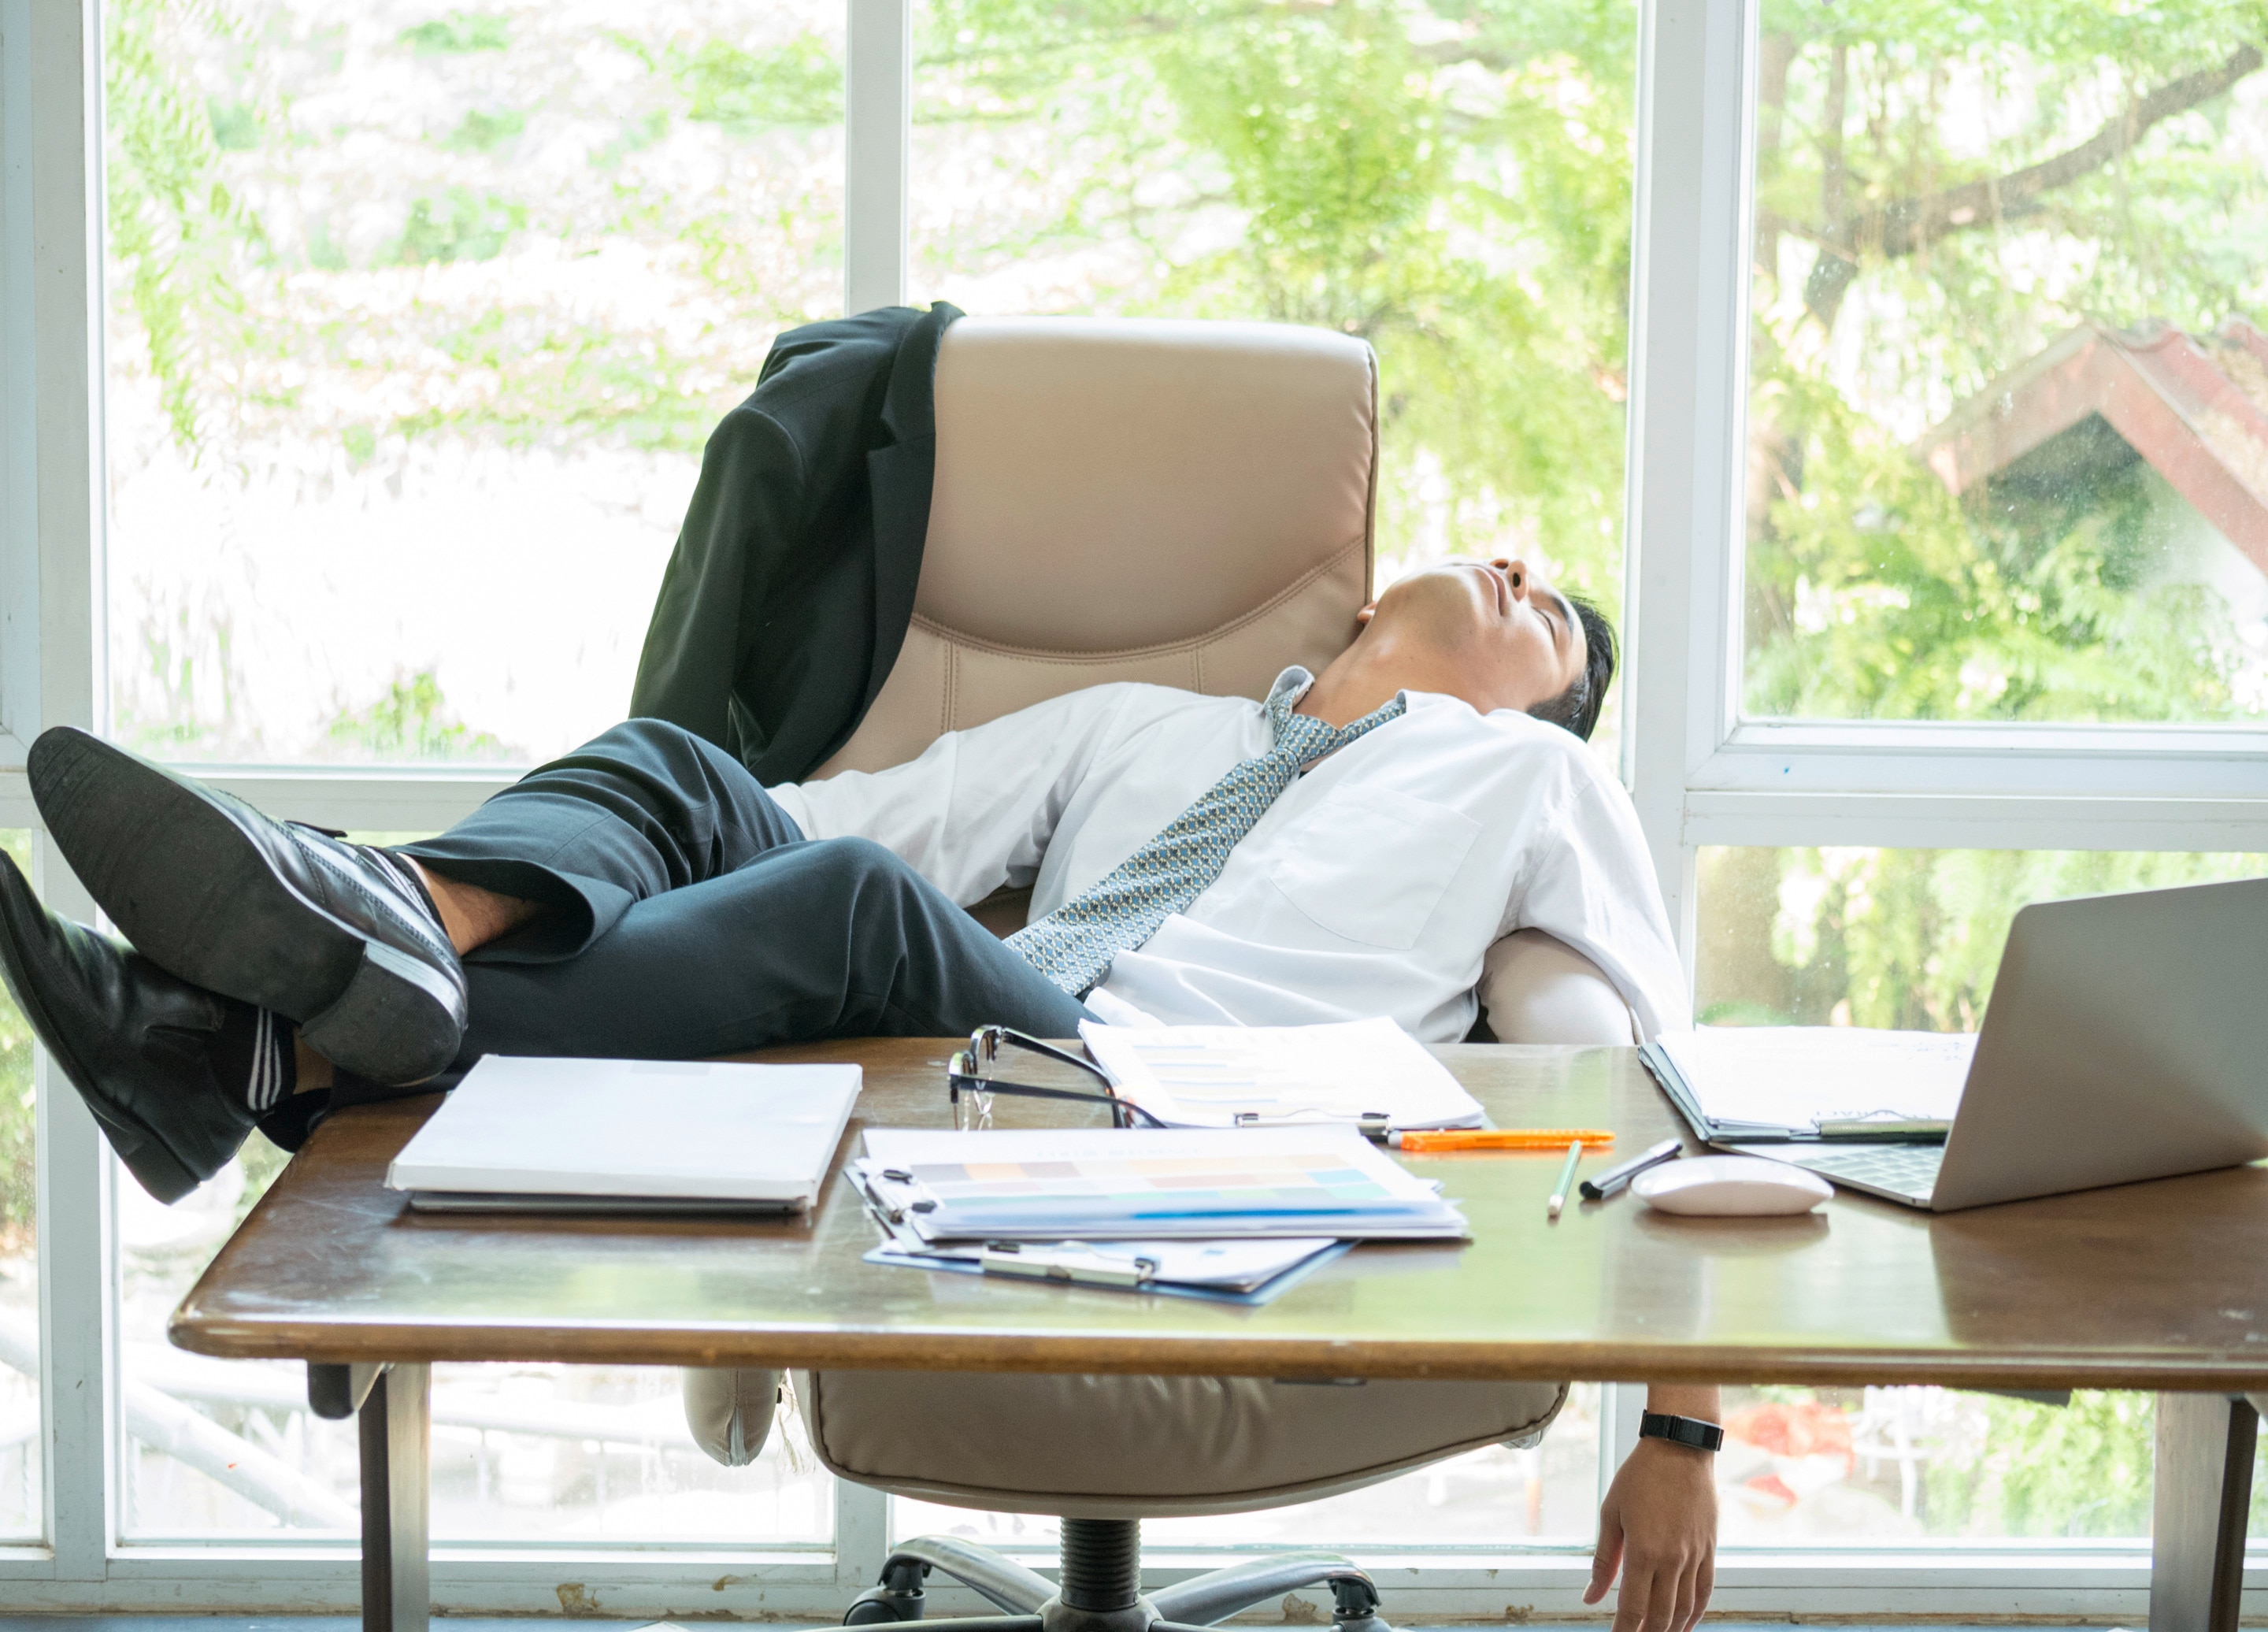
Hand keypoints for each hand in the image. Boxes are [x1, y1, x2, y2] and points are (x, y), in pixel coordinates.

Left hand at [1584, 1436, 1716, 1630]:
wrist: (1679, 1449)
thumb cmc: (1639, 1478)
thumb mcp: (1611, 1515)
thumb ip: (1604, 1561)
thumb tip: (1590, 1598)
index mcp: (1644, 1551)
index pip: (1633, 1608)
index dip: (1623, 1630)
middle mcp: (1673, 1559)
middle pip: (1661, 1616)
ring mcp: (1695, 1556)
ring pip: (1685, 1608)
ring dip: (1671, 1629)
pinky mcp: (1710, 1549)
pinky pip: (1705, 1591)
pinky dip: (1696, 1612)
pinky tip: (1685, 1623)